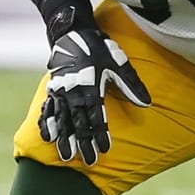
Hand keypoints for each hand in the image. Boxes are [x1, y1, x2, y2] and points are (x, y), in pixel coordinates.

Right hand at [37, 28, 150, 164]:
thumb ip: (131, 84)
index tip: (105, 149)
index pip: (96, 116)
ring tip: (66, 157)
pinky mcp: (52, 89)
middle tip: (89, 162)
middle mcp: (73, 92)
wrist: (72, 32)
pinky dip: (47, 123)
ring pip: (62, 120)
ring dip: (65, 139)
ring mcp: (60, 92)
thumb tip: (146, 103)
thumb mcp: (118, 62)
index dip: (100, 134)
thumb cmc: (98, 47)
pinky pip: (48, 109)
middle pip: (79, 123)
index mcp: (90, 87)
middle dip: (84, 143)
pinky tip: (48, 137)